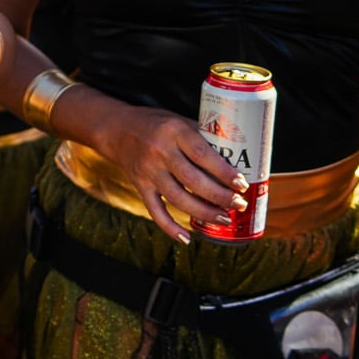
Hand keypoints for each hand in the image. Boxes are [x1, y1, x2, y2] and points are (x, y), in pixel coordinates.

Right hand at [88, 102, 245, 242]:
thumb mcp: (179, 121)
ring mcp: (148, 171)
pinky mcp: (139, 185)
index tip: (241, 184)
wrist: (117, 128)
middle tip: (239, 204)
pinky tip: (187, 238)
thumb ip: (203, 137)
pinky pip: (155, 210)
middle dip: (220, 196)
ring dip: (204, 213)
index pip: (203, 155)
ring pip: (178, 198)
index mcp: (174, 131)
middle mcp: (160, 151)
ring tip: (224, 219)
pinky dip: (170, 227)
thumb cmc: (156, 123)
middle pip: (193, 180)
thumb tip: (237, 157)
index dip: (224, 172)